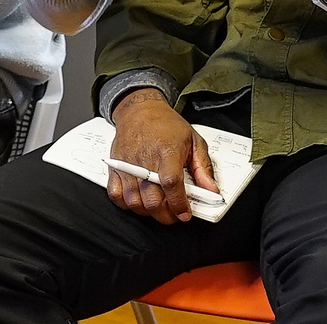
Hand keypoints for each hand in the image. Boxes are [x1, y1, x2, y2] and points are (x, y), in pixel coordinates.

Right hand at [107, 89, 218, 223]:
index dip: (179, 203)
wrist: (140, 111)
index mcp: (166, 152)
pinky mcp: (115, 168)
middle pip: (152, 199)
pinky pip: (116, 195)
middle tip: (175, 214)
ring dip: (149, 212)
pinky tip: (139, 202)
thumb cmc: (166, 125)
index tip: (185, 213)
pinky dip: (127, 205)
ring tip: (160, 208)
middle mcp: (145, 160)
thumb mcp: (194, 141)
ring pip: (134, 202)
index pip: (171, 183)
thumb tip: (211, 189)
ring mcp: (127, 165)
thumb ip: (203, 167)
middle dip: (166, 215)